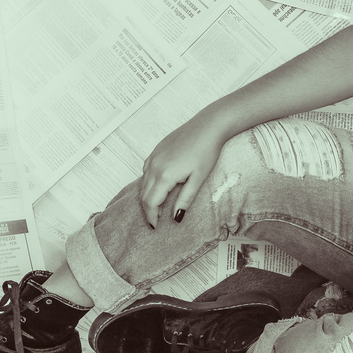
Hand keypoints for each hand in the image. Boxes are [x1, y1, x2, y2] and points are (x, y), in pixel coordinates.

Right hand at [139, 114, 227, 228]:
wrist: (208, 125)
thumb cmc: (206, 151)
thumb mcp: (198, 178)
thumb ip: (185, 199)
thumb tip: (176, 217)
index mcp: (165, 175)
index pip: (150, 202)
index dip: (151, 217)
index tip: (155, 227)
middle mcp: (155, 165)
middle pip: (143, 194)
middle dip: (148, 209)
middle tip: (156, 221)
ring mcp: (154, 156)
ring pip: (143, 182)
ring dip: (148, 196)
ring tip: (158, 206)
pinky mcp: (156, 150)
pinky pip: (146, 170)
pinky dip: (149, 182)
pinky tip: (159, 185)